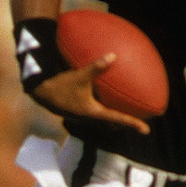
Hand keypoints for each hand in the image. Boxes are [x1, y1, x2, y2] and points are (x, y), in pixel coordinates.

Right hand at [30, 53, 150, 133]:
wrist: (39, 91)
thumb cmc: (59, 86)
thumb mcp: (79, 75)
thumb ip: (97, 67)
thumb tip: (114, 56)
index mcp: (93, 113)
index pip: (117, 119)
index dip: (132, 124)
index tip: (146, 130)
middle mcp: (89, 117)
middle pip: (111, 123)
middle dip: (124, 123)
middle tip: (137, 121)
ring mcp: (81, 115)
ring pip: (102, 119)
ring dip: (113, 116)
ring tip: (123, 110)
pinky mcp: (76, 110)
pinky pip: (94, 111)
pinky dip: (102, 107)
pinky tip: (101, 96)